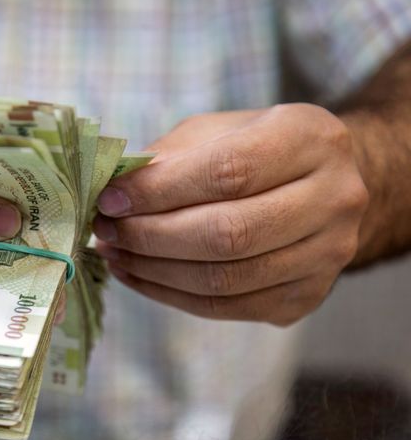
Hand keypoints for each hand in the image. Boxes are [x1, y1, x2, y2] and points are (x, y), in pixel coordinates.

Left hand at [93, 104, 368, 324]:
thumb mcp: (216, 132)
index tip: (110, 199)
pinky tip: (136, 274)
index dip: (160, 191)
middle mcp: (334, 199)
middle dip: (151, 235)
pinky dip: (169, 294)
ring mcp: (326, 256)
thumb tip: (113, 193)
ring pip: (224, 279)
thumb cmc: (255, 150)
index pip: (229, 172)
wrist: (323, 188)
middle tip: (105, 230)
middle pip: (228, 233)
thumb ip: (169, 157)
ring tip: (113, 252)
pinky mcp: (305, 298)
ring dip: (153, 270)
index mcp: (311, 139)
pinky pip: (225, 307)